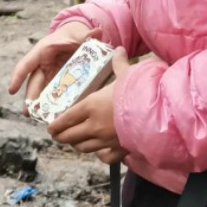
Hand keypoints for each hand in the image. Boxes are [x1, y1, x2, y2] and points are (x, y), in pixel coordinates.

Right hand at [8, 21, 93, 111]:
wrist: (76, 35)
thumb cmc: (74, 33)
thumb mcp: (80, 33)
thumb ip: (88, 35)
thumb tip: (97, 32)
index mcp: (43, 50)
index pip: (27, 64)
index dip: (18, 77)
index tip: (11, 90)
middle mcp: (42, 63)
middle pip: (34, 82)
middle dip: (30, 98)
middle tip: (29, 113)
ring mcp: (49, 72)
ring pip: (41, 89)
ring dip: (38, 104)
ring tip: (37, 118)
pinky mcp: (55, 80)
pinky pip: (51, 92)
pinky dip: (51, 103)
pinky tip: (53, 114)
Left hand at [47, 47, 130, 161]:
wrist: (155, 113)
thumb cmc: (137, 91)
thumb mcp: (126, 74)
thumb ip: (119, 63)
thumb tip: (118, 50)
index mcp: (91, 106)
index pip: (66, 119)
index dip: (56, 124)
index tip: (50, 126)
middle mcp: (94, 125)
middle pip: (70, 136)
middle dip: (61, 136)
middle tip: (57, 135)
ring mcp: (105, 140)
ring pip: (83, 147)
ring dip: (76, 145)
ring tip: (74, 142)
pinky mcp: (118, 149)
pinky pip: (103, 156)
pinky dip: (99, 155)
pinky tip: (98, 152)